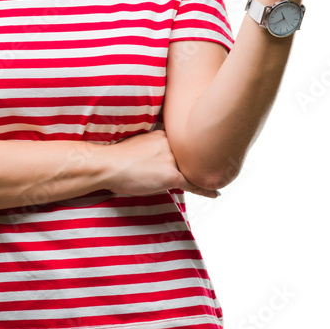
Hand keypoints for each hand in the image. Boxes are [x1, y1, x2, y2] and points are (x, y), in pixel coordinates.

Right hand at [105, 130, 219, 198]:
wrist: (107, 165)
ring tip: (221, 175)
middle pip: (194, 153)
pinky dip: (206, 189)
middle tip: (222, 159)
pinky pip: (194, 184)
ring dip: (207, 172)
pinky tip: (215, 193)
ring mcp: (171, 160)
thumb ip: (152, 147)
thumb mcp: (138, 145)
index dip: (196, 147)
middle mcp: (170, 144)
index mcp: (162, 135)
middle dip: (206, 158)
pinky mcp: (171, 176)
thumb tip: (158, 158)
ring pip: (195, 168)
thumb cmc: (116, 159)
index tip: (207, 146)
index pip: (185, 141)